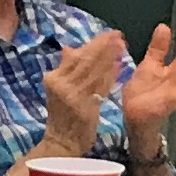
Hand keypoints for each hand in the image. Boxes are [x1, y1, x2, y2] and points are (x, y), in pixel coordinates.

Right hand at [39, 32, 123, 160]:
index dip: (93, 44)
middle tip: (118, 35)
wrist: (61, 142)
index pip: (75, 56)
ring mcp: (74, 97)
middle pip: (86, 61)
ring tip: (122, 46)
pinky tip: (119, 66)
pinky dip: (110, 76)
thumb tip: (68, 48)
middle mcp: (62, 85)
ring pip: (95, 72)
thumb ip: (64, 68)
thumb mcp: (57, 89)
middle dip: (104, 47)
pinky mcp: (87, 108)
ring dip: (110, 58)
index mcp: (53, 78)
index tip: (107, 34)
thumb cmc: (61, 114)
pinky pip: (101, 88)